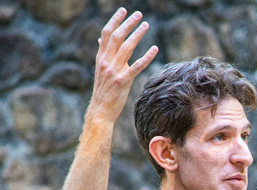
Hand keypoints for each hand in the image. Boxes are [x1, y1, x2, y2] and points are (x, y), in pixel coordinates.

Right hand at [88, 8, 157, 123]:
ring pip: (127, 47)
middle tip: (139, 14)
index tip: (123, 11)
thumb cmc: (104, 91)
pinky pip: (137, 66)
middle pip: (117, 36)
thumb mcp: (101, 71)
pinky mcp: (123, 81)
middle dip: (128, 23)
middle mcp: (106, 61)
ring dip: (137, 34)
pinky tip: (155, 49)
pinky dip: (147, 56)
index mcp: (100, 57)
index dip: (115, 21)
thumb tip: (101, 41)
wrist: (100, 110)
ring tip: (146, 25)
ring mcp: (114, 71)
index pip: (106, 34)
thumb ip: (103, 55)